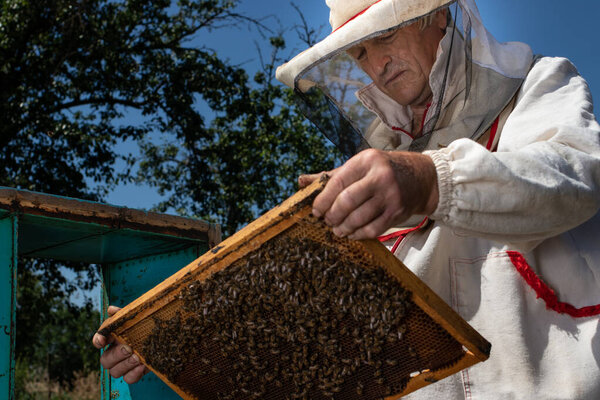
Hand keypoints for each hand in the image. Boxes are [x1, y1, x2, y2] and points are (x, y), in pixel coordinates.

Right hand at [92, 306, 148, 383]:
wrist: (165, 335)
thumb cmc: (147, 324)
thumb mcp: (137, 317)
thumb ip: (124, 314)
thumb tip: (111, 310)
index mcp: (113, 337)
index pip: (98, 340)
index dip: (97, 341)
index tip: (102, 340)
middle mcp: (115, 353)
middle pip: (105, 360)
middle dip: (116, 355)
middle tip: (128, 348)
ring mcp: (124, 364)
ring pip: (115, 372)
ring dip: (125, 365)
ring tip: (137, 357)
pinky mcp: (135, 372)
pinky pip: (128, 379)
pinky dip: (134, 374)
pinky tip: (142, 365)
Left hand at [298, 149, 437, 239]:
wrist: (420, 177)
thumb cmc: (381, 170)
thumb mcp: (357, 166)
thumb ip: (329, 176)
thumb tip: (301, 181)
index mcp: (366, 161)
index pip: (338, 182)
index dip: (323, 200)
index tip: (316, 211)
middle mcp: (380, 176)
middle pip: (347, 201)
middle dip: (332, 215)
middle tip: (327, 222)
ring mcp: (390, 195)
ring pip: (359, 217)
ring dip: (344, 228)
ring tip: (337, 230)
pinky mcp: (397, 212)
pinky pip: (373, 229)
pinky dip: (359, 234)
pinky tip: (352, 234)